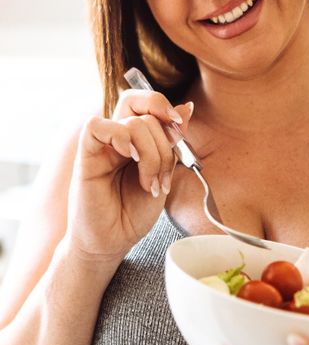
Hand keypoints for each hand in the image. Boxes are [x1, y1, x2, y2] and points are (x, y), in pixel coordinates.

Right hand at [66, 91, 193, 264]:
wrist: (112, 241)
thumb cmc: (135, 211)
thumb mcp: (164, 173)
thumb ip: (172, 142)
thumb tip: (188, 106)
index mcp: (137, 139)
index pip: (147, 103)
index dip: (166, 107)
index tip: (180, 132)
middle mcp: (119, 139)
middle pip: (144, 110)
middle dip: (165, 140)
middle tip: (166, 170)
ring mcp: (102, 147)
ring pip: (132, 123)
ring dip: (152, 154)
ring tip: (150, 183)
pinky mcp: (86, 158)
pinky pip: (96, 127)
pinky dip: (121, 138)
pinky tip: (131, 159)